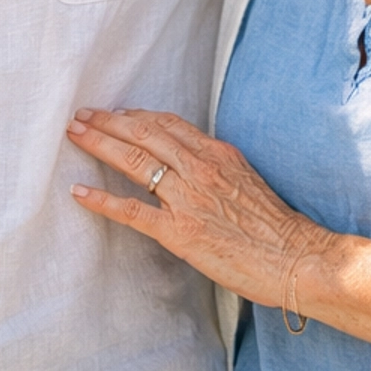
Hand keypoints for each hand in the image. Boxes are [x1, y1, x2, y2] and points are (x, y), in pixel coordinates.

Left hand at [67, 108, 328, 306]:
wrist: (295, 258)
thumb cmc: (276, 227)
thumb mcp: (247, 180)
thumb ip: (218, 168)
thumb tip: (192, 163)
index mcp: (218, 154)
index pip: (168, 124)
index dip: (137, 115)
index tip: (116, 113)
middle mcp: (200, 168)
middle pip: (144, 133)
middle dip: (108, 121)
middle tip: (81, 115)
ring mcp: (188, 199)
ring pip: (134, 162)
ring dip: (99, 145)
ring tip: (75, 135)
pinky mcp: (180, 232)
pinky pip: (132, 212)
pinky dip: (103, 200)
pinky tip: (79, 193)